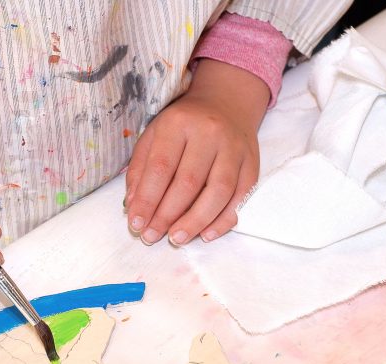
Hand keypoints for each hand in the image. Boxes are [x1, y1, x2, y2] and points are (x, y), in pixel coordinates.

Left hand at [124, 58, 268, 245]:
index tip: (136, 224)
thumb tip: (134, 206)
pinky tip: (206, 234)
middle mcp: (209, 133)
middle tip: (152, 236)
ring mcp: (234, 148)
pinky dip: (224, 220)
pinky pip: (242, 196)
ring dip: (196, 221)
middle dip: (168, 215)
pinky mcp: (252, 162)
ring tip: (177, 239)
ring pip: (218, 191)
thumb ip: (140, 169)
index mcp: (178, 123)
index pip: (161, 167)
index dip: (147, 200)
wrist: (225, 102)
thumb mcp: (153, 136)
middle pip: (189, 182)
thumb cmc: (182, 125)